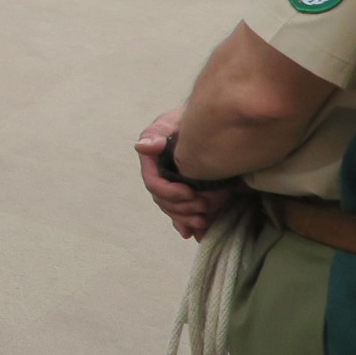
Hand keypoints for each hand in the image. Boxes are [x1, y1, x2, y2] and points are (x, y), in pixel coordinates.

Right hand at [134, 109, 238, 240]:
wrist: (212, 128)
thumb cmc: (190, 121)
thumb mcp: (173, 122)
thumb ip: (157, 133)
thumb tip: (143, 147)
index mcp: (152, 161)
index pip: (153, 183)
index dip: (169, 191)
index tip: (190, 191)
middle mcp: (160, 176)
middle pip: (162, 201)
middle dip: (181, 208)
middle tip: (203, 206)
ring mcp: (173, 187)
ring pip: (172, 211)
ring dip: (186, 219)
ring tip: (204, 220)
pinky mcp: (187, 196)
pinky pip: (183, 216)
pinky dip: (189, 226)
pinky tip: (198, 232)